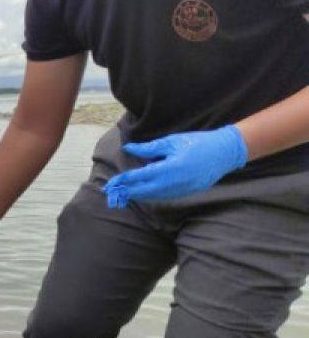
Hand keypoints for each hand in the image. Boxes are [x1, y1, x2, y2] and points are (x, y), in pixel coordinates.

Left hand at [103, 126, 247, 207]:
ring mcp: (183, 189)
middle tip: (113, 190)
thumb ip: (149, 148)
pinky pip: (165, 196)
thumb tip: (129, 149)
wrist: (224, 152)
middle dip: (128, 191)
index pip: (142, 176)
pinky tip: (143, 192)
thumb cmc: (197, 142)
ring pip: (155, 196)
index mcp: (171, 167)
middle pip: (146, 191)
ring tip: (124, 192)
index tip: (113, 181)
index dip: (126, 179)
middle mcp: (175, 182)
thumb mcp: (171, 142)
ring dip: (139, 194)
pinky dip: (152, 194)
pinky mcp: (187, 192)